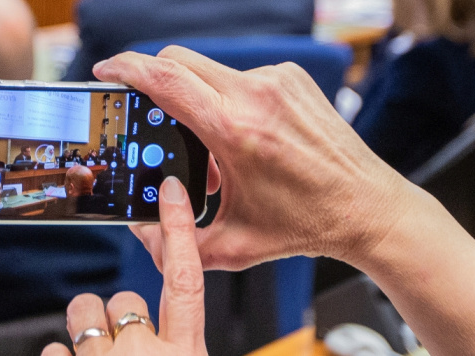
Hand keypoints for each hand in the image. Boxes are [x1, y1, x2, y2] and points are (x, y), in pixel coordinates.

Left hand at [42, 178, 206, 355]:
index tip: (170, 192)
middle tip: (124, 341)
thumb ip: (179, 349)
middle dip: (120, 311)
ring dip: (86, 328)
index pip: (184, 280)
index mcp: (183, 354)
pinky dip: (62, 355)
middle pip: (126, 298)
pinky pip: (54, 348)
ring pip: (84, 313)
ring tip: (94, 352)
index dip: (178, 232)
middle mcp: (142, 354)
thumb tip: (165, 333)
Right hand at [93, 47, 430, 269]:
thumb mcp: (231, 246)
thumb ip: (175, 243)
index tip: (106, 70)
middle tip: (140, 100)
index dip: (126, 68)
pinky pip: (242, 79)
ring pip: (211, 72)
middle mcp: (256, 95)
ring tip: (210, 145)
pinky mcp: (294, 78)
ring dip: (197, 98)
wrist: (368, 210)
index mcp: (235, 131)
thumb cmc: (304, 227)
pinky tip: (245, 138)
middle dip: (152, 76)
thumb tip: (138, 231)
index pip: (164, 79)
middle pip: (180, 61)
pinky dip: (230, 101)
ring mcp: (278, 81)